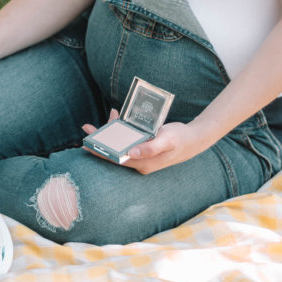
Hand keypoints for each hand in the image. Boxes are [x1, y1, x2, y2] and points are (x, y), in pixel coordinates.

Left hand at [82, 113, 211, 174]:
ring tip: (104, 119)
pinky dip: (122, 129)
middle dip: (101, 140)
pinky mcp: (143, 148)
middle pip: (114, 151)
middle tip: (87, 128)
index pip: (116, 159)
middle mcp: (140, 162)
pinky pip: (127, 139)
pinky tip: (118, 117)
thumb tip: (130, 153)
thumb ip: (150, 148)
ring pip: (120, 144)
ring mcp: (141, 155)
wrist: (194, 139)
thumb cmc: (180, 139)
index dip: (100, 152)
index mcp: (143, 164)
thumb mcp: (167, 141)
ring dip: (111, 132)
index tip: (87, 145)